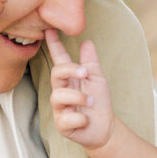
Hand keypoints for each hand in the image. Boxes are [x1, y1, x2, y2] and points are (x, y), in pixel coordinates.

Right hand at [45, 30, 116, 150]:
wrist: (106, 127)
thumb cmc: (99, 103)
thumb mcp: (97, 79)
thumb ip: (91, 63)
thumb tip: (87, 42)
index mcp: (69, 79)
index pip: (59, 60)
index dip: (54, 45)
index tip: (50, 30)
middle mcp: (61, 91)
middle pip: (56, 74)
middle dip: (69, 70)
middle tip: (85, 73)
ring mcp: (60, 109)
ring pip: (58, 96)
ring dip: (78, 97)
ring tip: (91, 101)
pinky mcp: (63, 126)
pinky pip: (67, 119)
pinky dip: (80, 118)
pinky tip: (86, 119)